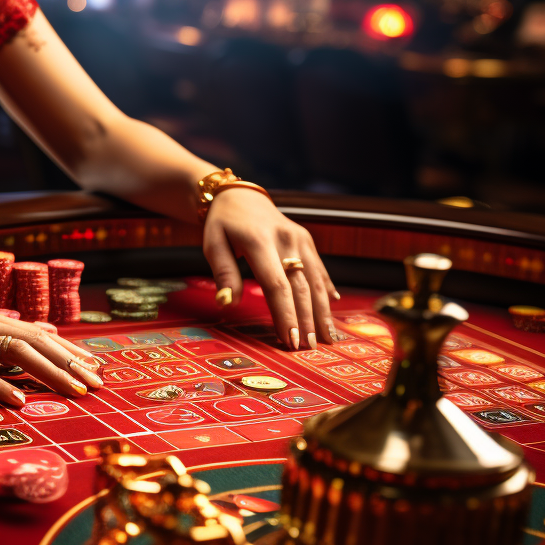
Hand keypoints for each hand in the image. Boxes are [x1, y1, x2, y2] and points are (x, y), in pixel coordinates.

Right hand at [0, 274, 103, 407]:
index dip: (69, 351)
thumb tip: (26, 337)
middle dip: (70, 364)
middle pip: (37, 343)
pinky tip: (18, 401)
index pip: (39, 334)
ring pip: (16, 353)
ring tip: (75, 391)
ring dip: (49, 373)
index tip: (95, 367)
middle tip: (99, 384)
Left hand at [202, 188, 338, 349]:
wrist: (240, 196)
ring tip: (327, 337)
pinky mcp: (306, 239)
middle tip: (309, 348)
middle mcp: (285, 239)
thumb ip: (223, 273)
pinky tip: (332, 307)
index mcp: (259, 241)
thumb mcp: (212, 244)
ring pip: (315, 279)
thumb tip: (228, 303)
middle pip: (300, 286)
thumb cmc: (222, 224)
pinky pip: (319, 268)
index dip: (285, 314)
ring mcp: (299, 238)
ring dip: (322, 310)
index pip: (276, 284)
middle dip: (307, 319)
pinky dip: (326, 288)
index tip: (290, 339)